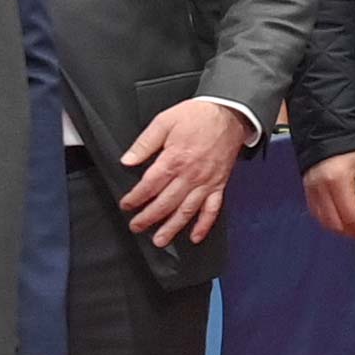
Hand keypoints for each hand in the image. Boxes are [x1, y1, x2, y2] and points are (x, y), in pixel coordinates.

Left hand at [124, 100, 249, 245]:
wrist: (228, 113)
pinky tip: (195, 236)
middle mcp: (190, 175)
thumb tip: (127, 160)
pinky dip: (204, 225)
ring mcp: (206, 182)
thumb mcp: (164, 121)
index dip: (136, 198)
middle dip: (149, 217)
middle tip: (136, 227)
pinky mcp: (219, 184)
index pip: (150, 185)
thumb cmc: (197, 116)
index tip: (126, 205)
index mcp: (174, 159)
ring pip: (186, 211)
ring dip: (172, 228)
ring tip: (160, 240)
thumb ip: (145, 143)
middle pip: (166, 203)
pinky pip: (212, 209)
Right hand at [304, 148, 354, 242]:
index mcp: (337, 179)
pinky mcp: (306, 185)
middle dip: (352, 231)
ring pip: (322, 219)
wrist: (330, 121)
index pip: (350, 215)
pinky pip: (314, 211)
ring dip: (339, 228)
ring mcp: (311, 186)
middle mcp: (320, 186)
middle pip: (334, 222)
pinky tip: (341, 217)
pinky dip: (327, 219)